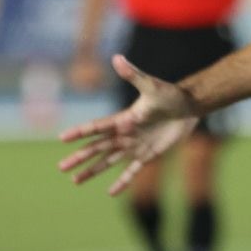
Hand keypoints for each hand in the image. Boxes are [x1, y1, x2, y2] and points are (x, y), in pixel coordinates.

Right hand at [57, 55, 201, 195]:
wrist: (190, 106)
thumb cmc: (170, 94)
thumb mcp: (151, 85)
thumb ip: (133, 75)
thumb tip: (117, 57)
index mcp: (123, 119)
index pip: (97, 127)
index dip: (80, 132)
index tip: (62, 138)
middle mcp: (125, 134)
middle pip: (97, 148)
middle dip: (79, 157)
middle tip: (61, 167)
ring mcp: (135, 145)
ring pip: (109, 161)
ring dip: (92, 170)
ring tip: (75, 181)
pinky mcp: (148, 155)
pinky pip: (132, 171)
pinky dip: (122, 182)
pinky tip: (111, 192)